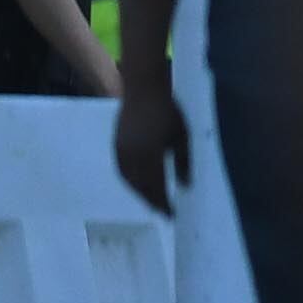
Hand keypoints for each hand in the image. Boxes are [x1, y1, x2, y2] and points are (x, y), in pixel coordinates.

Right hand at [113, 68, 190, 216]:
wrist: (144, 88)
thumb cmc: (168, 110)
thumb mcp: (182, 137)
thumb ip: (184, 162)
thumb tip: (185, 185)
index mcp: (150, 156)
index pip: (157, 187)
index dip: (164, 203)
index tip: (173, 214)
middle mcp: (133, 157)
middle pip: (142, 187)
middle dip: (152, 201)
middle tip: (163, 211)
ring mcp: (122, 151)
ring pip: (130, 181)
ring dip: (140, 193)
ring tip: (151, 201)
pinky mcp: (117, 145)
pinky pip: (122, 171)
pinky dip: (130, 182)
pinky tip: (138, 183)